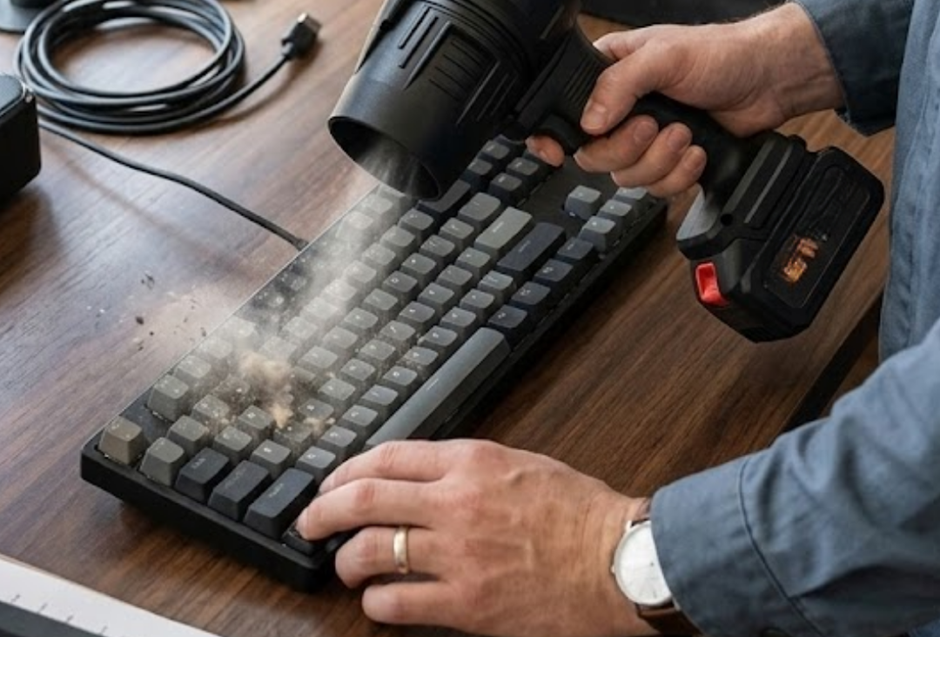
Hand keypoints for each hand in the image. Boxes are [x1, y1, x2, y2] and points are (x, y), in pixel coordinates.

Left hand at [295, 438, 653, 636]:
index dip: (348, 470)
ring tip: (345, 567)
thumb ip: (469, 468)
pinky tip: (380, 603)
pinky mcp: (466, 605)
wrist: (619, 561)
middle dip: (324, 509)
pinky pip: (397, 604)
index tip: (334, 482)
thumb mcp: (521, 464)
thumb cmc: (580, 514)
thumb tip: (423, 476)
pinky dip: (377, 604)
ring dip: (346, 561)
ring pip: (371, 552)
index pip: (388, 456)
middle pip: (364, 498)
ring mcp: (457, 555)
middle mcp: (456, 502)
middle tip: (309, 521)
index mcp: (472, 461)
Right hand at [529, 3, 841, 197]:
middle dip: (626, 148)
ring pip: (626, 176)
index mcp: (606, 74)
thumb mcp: (663, 55)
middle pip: (594, 154)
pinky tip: (697, 151)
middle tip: (653, 126)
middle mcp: (620, 108)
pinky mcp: (671, 160)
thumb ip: (619, 84)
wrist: (768, 79)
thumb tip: (590, 120)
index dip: (553, 135)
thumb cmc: (719, 53)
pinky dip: (680, 174)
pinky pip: (658, 187)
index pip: (563, 109)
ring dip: (658, 161)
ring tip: (685, 134)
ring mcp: (645, 138)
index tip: (556, 153)